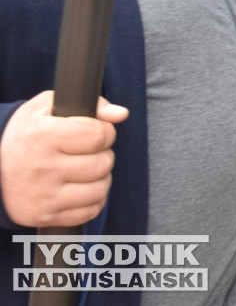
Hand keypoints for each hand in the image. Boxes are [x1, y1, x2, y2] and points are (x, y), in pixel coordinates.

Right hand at [0, 91, 128, 227]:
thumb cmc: (28, 134)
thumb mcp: (48, 108)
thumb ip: (91, 105)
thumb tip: (120, 114)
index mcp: (42, 136)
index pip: (98, 135)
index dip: (105, 132)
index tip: (96, 132)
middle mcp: (41, 168)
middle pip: (103, 163)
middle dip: (103, 155)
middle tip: (86, 152)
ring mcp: (43, 196)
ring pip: (101, 189)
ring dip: (100, 178)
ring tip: (84, 169)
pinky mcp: (45, 216)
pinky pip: (91, 210)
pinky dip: (93, 199)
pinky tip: (78, 188)